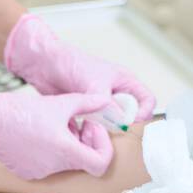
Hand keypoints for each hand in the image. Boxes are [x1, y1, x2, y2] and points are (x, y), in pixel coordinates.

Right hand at [0, 84, 117, 179]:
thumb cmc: (22, 111)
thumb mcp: (61, 102)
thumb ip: (88, 103)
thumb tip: (105, 102)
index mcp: (66, 152)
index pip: (100, 164)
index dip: (103, 146)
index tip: (92, 128)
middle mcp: (54, 168)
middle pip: (82, 160)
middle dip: (84, 141)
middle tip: (76, 122)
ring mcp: (39, 173)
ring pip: (64, 162)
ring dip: (67, 144)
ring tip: (54, 124)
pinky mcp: (26, 172)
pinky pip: (46, 164)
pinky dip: (50, 151)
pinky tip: (38, 133)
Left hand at [3, 13, 155, 121]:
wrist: (45, 64)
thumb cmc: (71, 63)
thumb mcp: (95, 83)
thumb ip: (109, 104)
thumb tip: (120, 122)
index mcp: (124, 81)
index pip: (147, 100)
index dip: (144, 112)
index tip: (131, 121)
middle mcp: (116, 93)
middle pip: (131, 115)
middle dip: (122, 123)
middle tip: (110, 127)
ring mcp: (102, 103)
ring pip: (113, 123)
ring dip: (105, 128)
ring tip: (93, 126)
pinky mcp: (88, 111)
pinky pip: (97, 126)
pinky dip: (92, 129)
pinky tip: (81, 127)